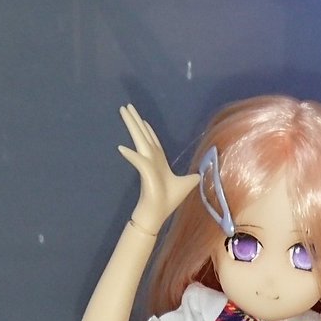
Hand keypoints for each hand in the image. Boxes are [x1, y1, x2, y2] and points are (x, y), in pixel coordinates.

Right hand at [117, 104, 198, 234]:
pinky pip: (137, 160)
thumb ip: (191, 178)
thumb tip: (199, 174)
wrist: (158, 214)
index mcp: (159, 160)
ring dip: (131, 125)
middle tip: (126, 106)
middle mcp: (151, 158)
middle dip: (134, 120)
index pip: (152, 140)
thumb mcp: (185, 185)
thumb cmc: (167, 201)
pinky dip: (130, 155)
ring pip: (139, 140)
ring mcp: (146, 164)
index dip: (147, 129)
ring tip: (123, 111)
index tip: (142, 119)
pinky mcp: (145, 172)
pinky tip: (121, 148)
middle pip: (142, 134)